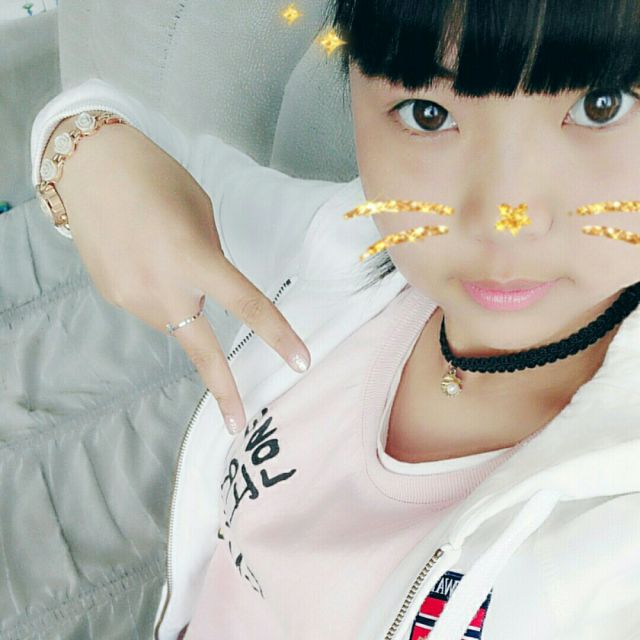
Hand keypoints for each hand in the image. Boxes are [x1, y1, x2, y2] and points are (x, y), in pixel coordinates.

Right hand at [54, 120, 310, 433]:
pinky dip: (158, 292)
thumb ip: (210, 258)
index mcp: (192, 257)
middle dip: (223, 389)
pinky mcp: (112, 296)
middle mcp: (161, 287)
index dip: (277, 335)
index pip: (246, 304)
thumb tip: (210, 289)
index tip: (300, 361)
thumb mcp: (199, 212)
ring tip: (162, 254)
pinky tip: (143, 260)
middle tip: (237, 424)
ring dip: (183, 303)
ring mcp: (131, 297)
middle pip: (200, 348)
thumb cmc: (155, 177)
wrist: (86, 167)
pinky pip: (150, 306)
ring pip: (174, 318)